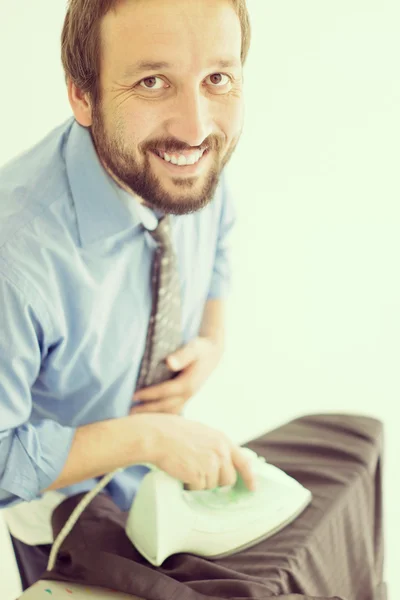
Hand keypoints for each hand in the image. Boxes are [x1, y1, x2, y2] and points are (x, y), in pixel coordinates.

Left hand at [130, 336, 222, 414]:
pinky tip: (148, 416)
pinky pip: (172, 411)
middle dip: (147, 410)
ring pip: (169, 412)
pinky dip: (160, 415)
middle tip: (128, 413)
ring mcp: (188, 398)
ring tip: (135, 418)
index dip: (148, 395)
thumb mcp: (193, 348)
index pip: (164, 392)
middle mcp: (188, 394)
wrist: (213, 354)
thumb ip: (182, 355)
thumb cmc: (200, 349)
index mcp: (188, 384)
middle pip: (165, 406)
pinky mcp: (186, 398)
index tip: (133, 396)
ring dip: (152, 415)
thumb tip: (169, 363)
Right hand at [140, 412, 256, 490]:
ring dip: (201, 483)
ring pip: (212, 486)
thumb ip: (215, 446)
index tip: (253, 488)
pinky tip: (181, 473)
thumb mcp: (202, 433)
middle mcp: (221, 451)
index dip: (249, 477)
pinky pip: (198, 489)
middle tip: (200, 474)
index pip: (243, 462)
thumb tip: (223, 463)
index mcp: (222, 440)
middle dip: (216, 482)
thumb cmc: (174, 433)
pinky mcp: (199, 475)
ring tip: (187, 468)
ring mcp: (211, 463)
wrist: (157, 435)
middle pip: (228, 479)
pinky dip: (190, 485)